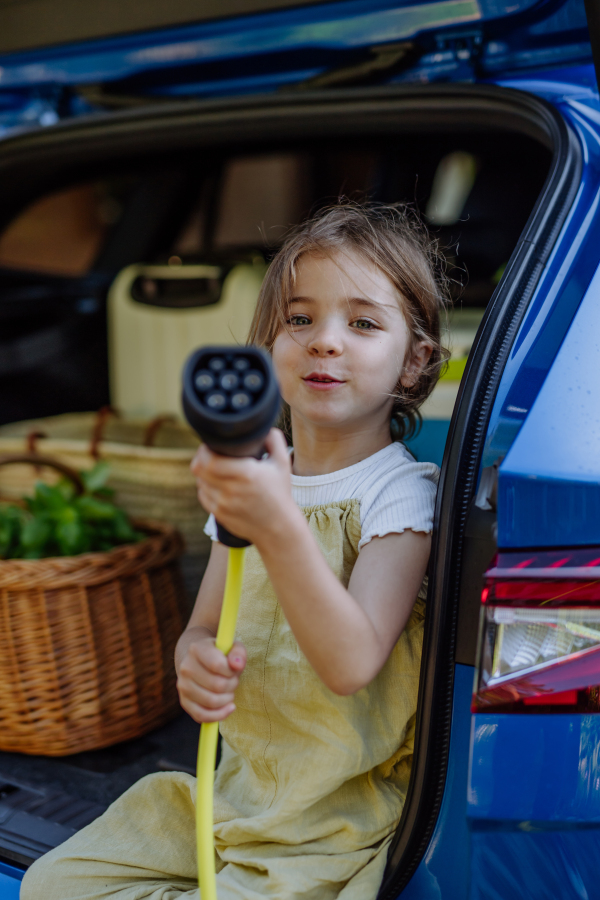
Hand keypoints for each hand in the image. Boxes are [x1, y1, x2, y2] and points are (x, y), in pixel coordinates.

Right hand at [176, 635, 246, 722]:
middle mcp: (186, 667)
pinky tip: (229, 707)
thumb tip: (237, 665)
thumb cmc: (220, 654)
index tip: (235, 669)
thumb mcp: (231, 647)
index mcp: (196, 649)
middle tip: (234, 680)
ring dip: (228, 699)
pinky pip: (202, 716)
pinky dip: (219, 715)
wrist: (199, 660)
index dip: (232, 671)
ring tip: (230, 691)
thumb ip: (238, 653)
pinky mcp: (184, 702)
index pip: (217, 665)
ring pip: (211, 701)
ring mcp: (183, 686)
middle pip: (217, 685)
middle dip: (232, 685)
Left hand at [191, 428, 296, 545]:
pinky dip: (206, 487)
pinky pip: (202, 496)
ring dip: (203, 473)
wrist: (278, 528)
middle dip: (200, 458)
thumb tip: (264, 427)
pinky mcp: (219, 514)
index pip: (209, 460)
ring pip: (199, 482)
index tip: (210, 445)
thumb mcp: (283, 464)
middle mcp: (232, 490)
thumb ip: (275, 440)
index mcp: (246, 474)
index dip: (204, 450)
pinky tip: (215, 484)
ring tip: (214, 469)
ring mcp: (223, 504)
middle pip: (199, 469)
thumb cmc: (280, 493)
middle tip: (208, 454)